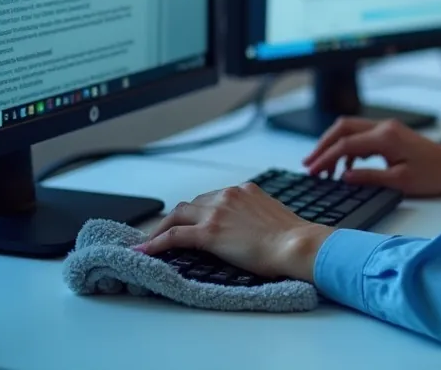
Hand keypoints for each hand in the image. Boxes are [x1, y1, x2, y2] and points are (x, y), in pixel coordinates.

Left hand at [134, 183, 331, 281]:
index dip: (197, 211)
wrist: (295, 244)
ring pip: (178, 215)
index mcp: (244, 190)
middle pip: (191, 204)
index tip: (190, 221)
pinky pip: (174, 235)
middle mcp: (228, 195)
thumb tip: (250, 227)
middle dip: (176, 218)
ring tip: (150, 241)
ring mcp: (216, 212)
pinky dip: (156, 242)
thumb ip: (255, 214)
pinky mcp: (209, 232)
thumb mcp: (272, 215)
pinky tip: (145, 250)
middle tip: (164, 232)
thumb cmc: (291, 237)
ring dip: (162, 228)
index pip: (211, 198)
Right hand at [302, 117, 440, 196]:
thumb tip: (343, 177)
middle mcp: (384, 127)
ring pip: (351, 129)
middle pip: (343, 128)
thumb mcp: (399, 182)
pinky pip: (362, 135)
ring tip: (324, 168)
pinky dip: (349, 148)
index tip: (311, 171)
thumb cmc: (434, 175)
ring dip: (335, 146)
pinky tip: (347, 168)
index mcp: (385, 137)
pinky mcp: (391, 134)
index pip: (345, 145)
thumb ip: (368, 178)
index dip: (325, 158)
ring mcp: (388, 128)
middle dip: (323, 145)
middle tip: (309, 165)